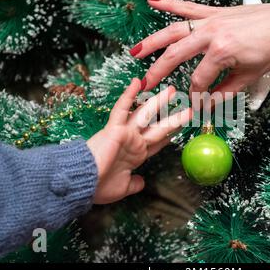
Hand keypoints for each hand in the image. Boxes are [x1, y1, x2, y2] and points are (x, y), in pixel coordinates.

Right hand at [87, 78, 191, 203]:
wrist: (81, 183)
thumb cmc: (98, 187)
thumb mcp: (123, 187)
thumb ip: (134, 183)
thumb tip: (142, 182)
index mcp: (136, 155)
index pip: (157, 142)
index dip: (170, 134)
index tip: (181, 128)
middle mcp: (133, 141)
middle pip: (158, 126)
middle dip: (173, 117)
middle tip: (188, 107)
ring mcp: (125, 133)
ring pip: (146, 114)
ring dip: (159, 102)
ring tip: (172, 90)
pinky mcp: (115, 128)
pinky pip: (122, 108)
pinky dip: (129, 95)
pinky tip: (137, 81)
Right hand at [131, 0, 269, 96]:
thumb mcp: (250, 75)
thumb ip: (226, 91)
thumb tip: (209, 104)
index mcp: (222, 52)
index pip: (199, 79)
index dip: (196, 95)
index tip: (196, 104)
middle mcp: (211, 34)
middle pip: (176, 55)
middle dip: (158, 72)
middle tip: (145, 84)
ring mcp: (210, 20)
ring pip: (173, 30)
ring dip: (152, 41)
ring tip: (135, 51)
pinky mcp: (213, 12)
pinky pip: (187, 7)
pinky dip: (170, 3)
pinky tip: (153, 0)